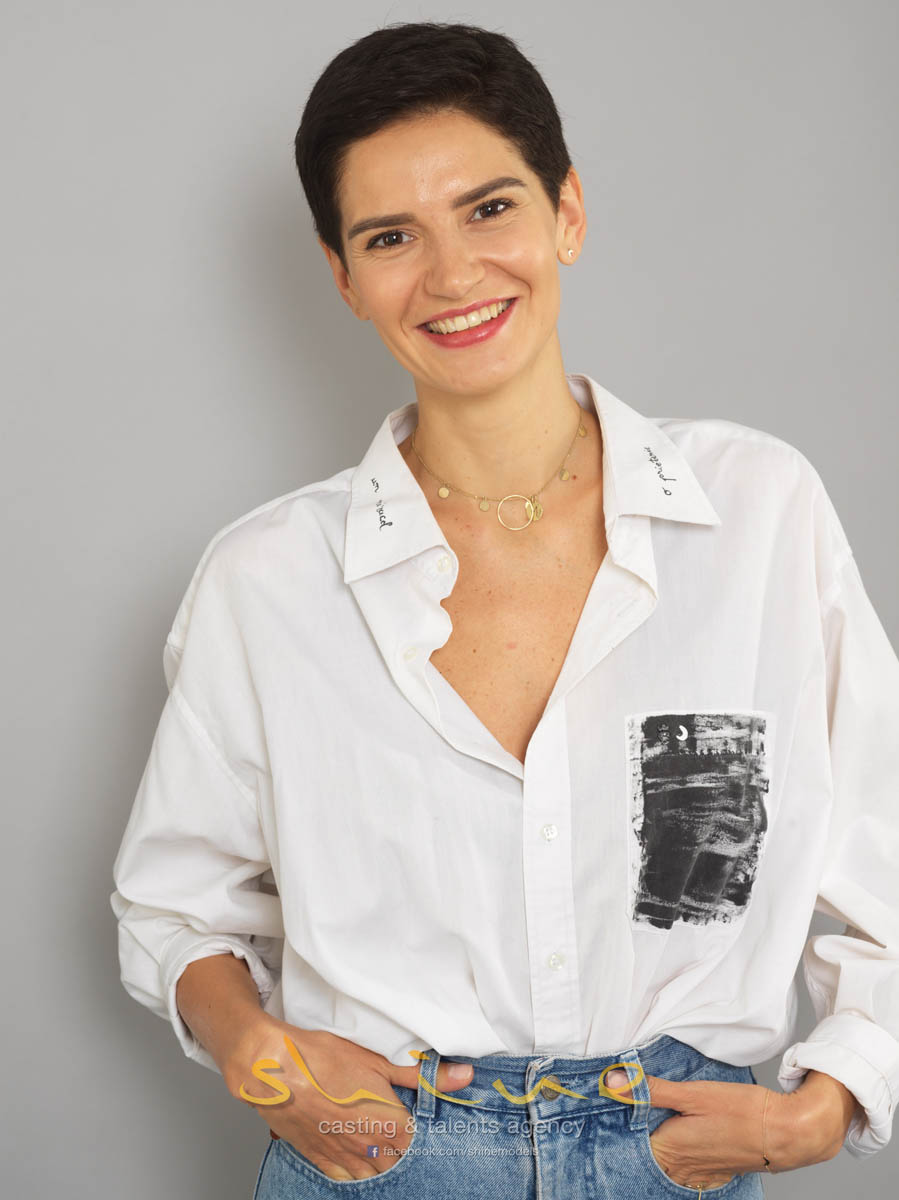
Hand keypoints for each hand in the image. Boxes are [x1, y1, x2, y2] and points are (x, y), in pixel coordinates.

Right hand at [223, 1015, 473, 1180]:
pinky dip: (355, 1170)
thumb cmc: (322, 1060)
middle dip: (403, 1148)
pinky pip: (346, 1178)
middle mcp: (368, 1147)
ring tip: (378, 1140)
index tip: (422, 1119)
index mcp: (388, 1123)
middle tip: (398, 1127)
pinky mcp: (319, 1159)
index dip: (423, 1131)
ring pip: (374, 1173)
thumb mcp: (377, 1061)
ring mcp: (342, 1157)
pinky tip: (356, 1155)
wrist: (272, 1070)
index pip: (420, 1143)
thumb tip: (463, 1076)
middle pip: (399, 1162)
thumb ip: (422, 1076)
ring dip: (381, 1160)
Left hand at [605, 1066, 842, 1189]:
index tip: (609, 1108)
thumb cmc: (741, 1111)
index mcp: (669, 1149)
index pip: (629, 1146)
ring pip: (666, 1163)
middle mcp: (681, 1169)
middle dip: (635, 1136)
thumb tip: (612, 1081)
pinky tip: (681, 1138)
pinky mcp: (715, 1173)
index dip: (617, 1127)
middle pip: (646, 1156)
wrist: (785, 1133)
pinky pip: (686, 1170)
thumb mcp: (692, 1093)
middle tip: (630, 1109)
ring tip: (653, 1122)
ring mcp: (699, 1175)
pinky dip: (678, 1155)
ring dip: (657, 1145)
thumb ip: (650, 1090)